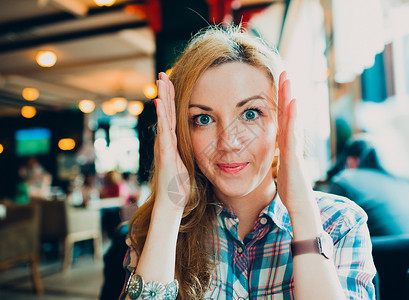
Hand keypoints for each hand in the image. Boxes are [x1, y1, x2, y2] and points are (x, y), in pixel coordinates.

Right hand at [154, 72, 189, 209]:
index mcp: (173, 142)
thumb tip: (201, 142)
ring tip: (161, 81)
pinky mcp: (164, 154)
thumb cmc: (180, 184)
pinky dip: (162, 117)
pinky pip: (164, 133)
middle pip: (167, 112)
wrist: (173, 201)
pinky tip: (160, 104)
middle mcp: (166, 141)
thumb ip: (191, 150)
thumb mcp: (188, 162)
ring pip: (164, 118)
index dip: (172, 99)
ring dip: (162, 99)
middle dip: (165, 93)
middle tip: (163, 74)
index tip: (172, 82)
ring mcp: (164, 147)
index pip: (174, 116)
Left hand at [275, 71, 314, 213]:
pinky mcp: (294, 155)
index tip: (276, 82)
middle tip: (284, 70)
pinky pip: (292, 133)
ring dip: (289, 97)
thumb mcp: (280, 166)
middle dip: (285, 91)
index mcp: (284, 143)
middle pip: (288, 111)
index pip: (281, 116)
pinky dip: (293, 117)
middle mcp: (291, 141)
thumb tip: (273, 147)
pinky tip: (293, 102)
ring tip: (288, 78)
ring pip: (291, 118)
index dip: (280, 99)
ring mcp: (294, 147)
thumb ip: (278, 154)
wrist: (299, 204)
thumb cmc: (290, 187)